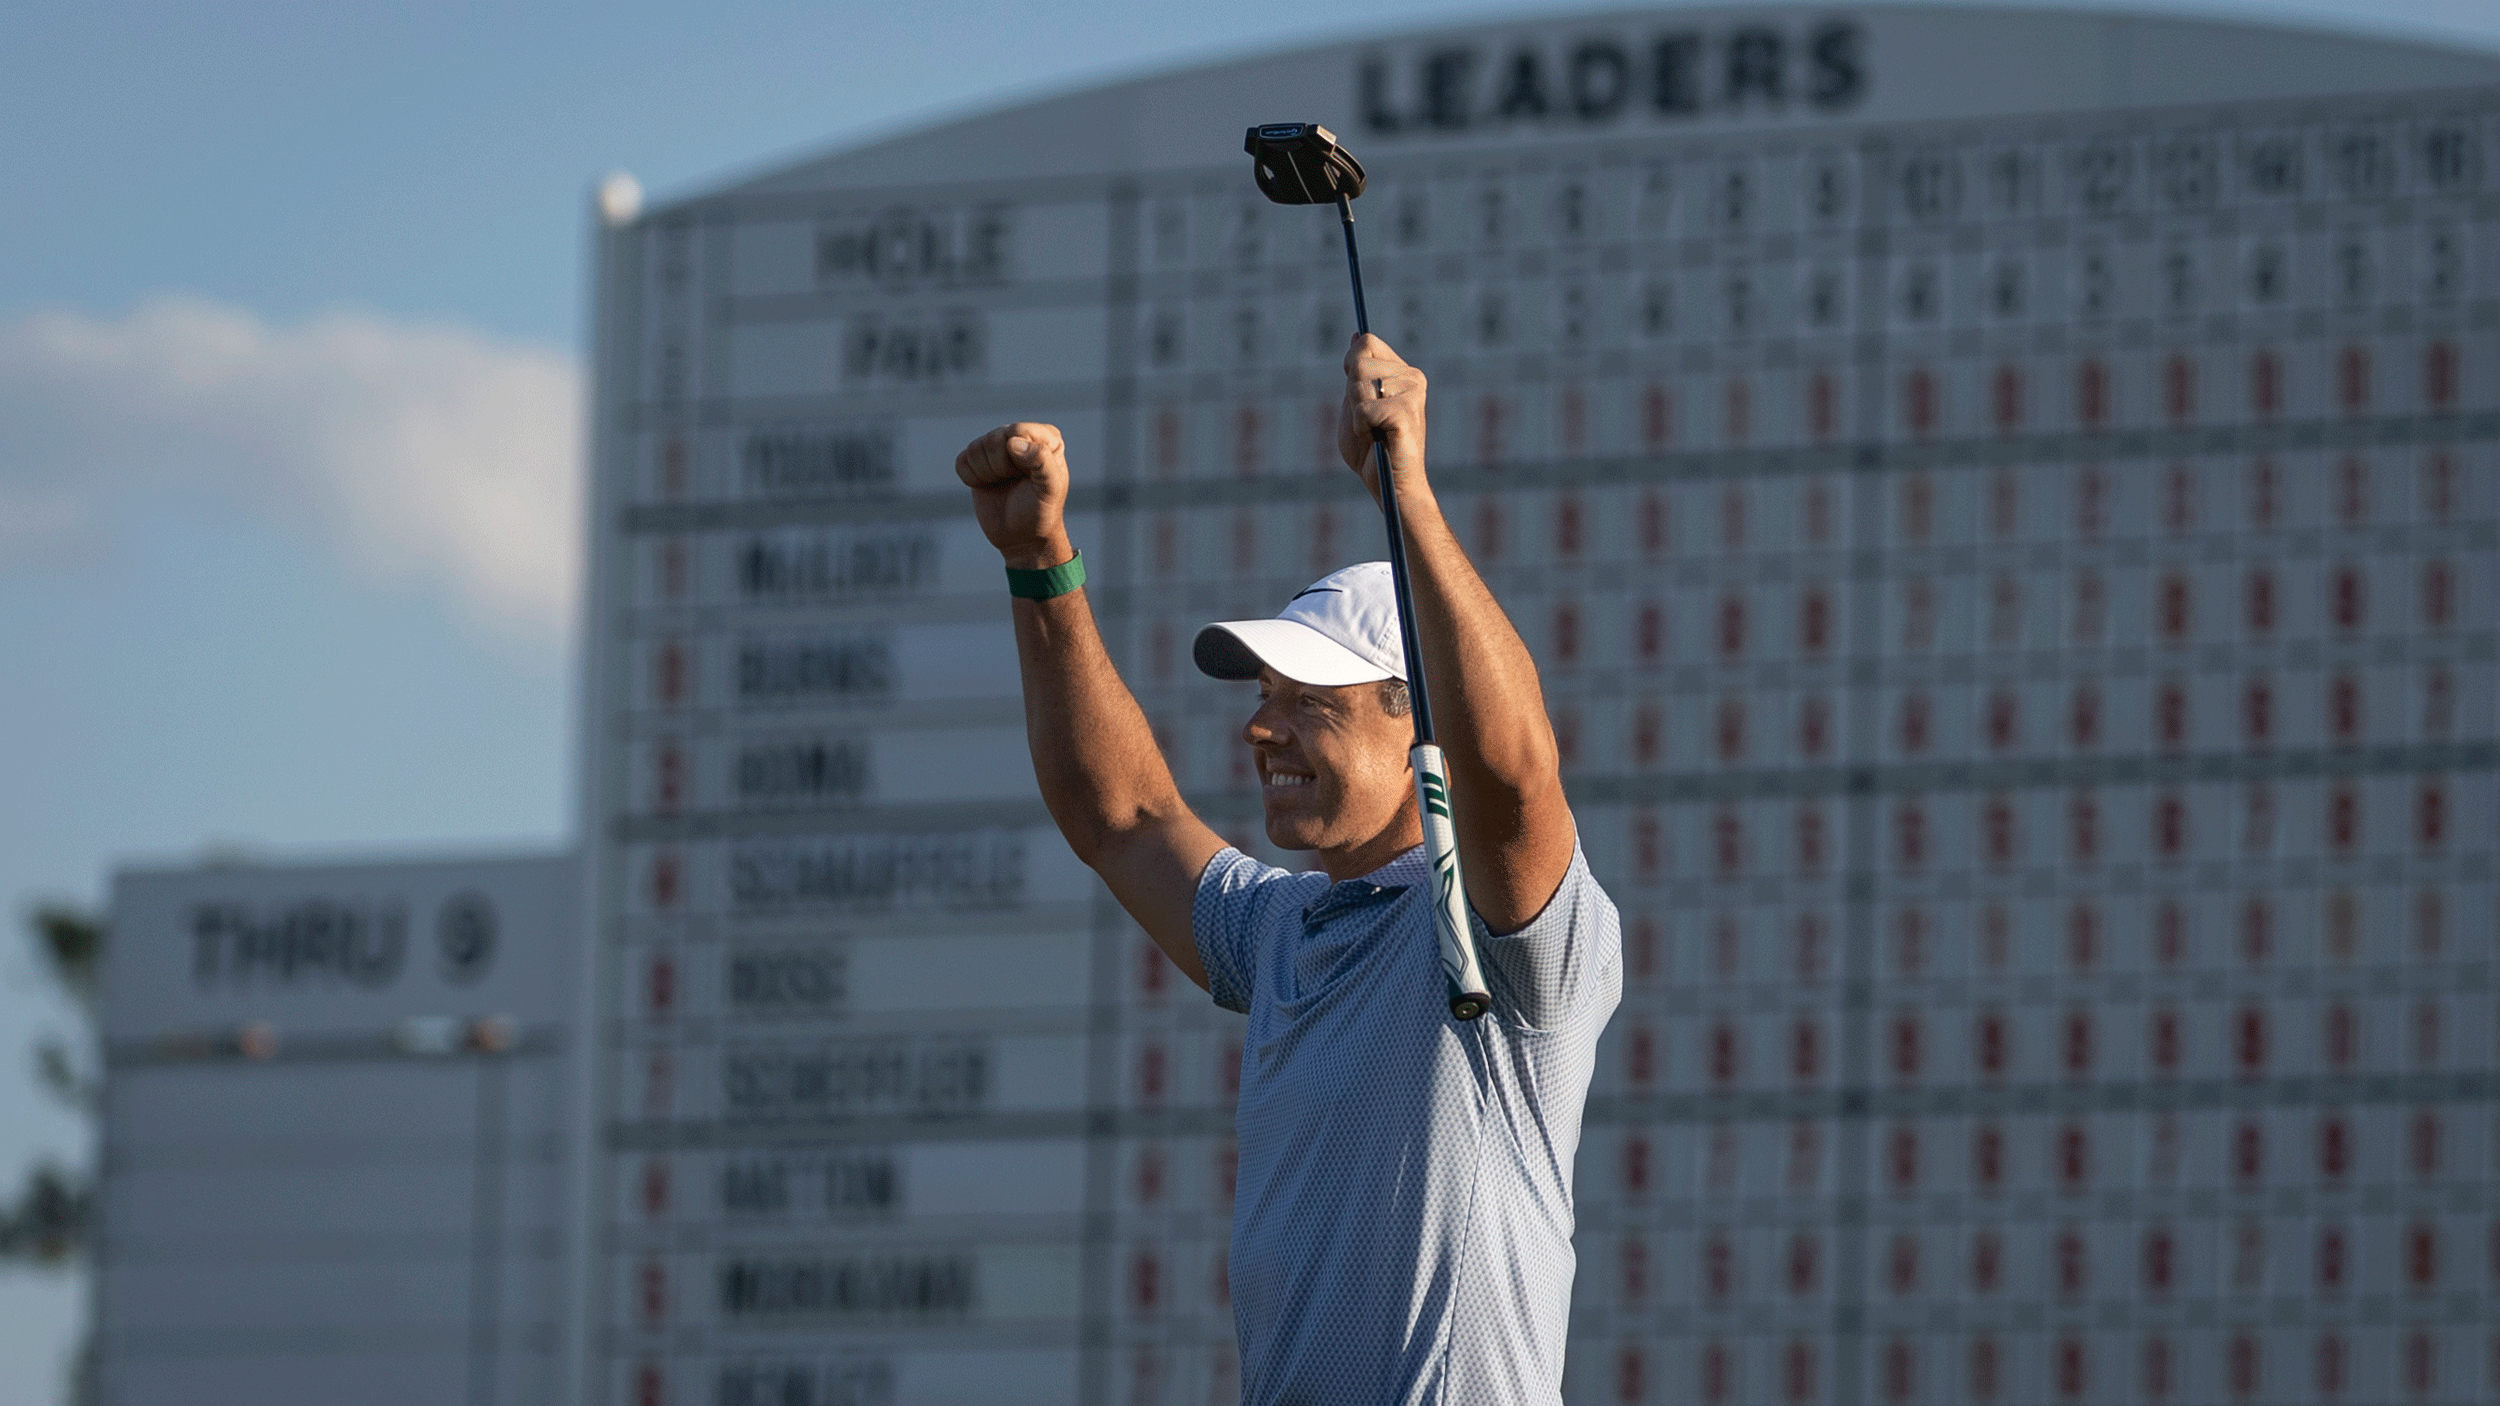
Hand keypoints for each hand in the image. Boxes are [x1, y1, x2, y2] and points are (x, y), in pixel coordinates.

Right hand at [956, 422, 1073, 568]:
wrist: (1022, 536)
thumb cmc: (1041, 510)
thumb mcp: (1051, 488)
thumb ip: (1041, 460)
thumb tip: (1012, 442)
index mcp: (1044, 437)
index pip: (1017, 431)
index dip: (1018, 457)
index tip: (1028, 476)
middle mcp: (1019, 436)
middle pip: (994, 439)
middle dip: (1001, 467)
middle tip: (1014, 481)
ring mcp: (996, 447)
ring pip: (975, 448)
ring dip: (987, 474)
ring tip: (1003, 484)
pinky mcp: (975, 461)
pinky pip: (961, 461)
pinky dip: (972, 479)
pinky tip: (988, 485)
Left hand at [1338, 333, 1429, 500]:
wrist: (1390, 486)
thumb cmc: (1372, 451)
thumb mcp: (1356, 404)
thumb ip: (1354, 374)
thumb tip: (1357, 336)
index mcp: (1401, 372)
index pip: (1366, 342)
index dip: (1351, 365)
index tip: (1356, 394)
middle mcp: (1412, 377)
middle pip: (1358, 363)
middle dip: (1351, 396)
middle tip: (1368, 421)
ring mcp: (1413, 393)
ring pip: (1359, 385)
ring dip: (1357, 414)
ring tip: (1373, 431)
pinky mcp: (1407, 413)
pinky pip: (1365, 409)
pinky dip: (1362, 427)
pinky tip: (1376, 439)